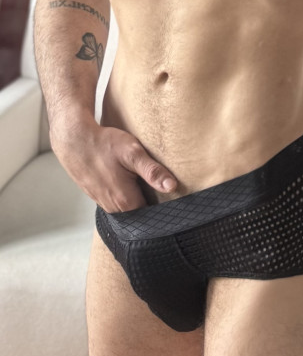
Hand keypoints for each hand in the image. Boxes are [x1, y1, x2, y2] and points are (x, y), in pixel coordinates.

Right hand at [51, 119, 177, 212]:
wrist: (74, 140)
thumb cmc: (104, 144)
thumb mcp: (132, 152)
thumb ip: (152, 171)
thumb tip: (172, 186)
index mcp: (126, 201)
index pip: (152, 215)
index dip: (164, 208)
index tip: (174, 199)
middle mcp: (114, 208)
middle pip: (140, 214)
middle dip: (151, 204)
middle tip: (162, 189)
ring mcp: (104, 203)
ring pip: (128, 209)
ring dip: (138, 199)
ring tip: (147, 185)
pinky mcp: (98, 196)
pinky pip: (117, 203)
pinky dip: (126, 195)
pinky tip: (129, 182)